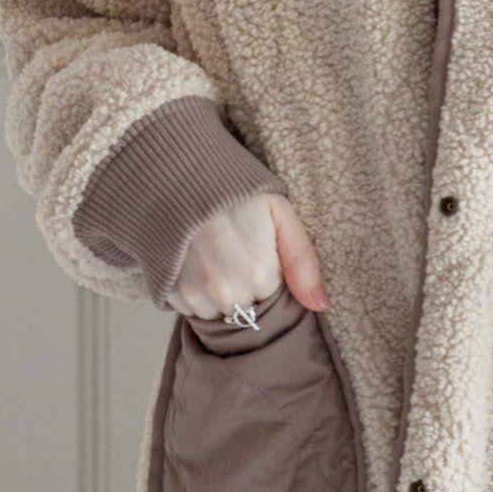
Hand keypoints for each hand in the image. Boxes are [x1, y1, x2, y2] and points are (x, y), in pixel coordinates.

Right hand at [165, 190, 332, 320]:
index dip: (268, 277)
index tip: (259, 254)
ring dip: (220, 295)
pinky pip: (192, 309)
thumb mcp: (280, 215)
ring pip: (219, 313)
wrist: (181, 178)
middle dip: (245, 289)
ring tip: (215, 256)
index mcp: (259, 277)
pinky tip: (196, 264)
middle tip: (236, 253)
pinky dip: (196, 293)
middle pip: (246, 310)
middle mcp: (226, 294)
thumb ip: (304, 263)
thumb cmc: (236, 195)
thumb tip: (321, 305)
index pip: (273, 301)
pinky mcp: (171, 295)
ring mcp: (196, 296)